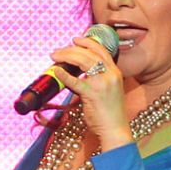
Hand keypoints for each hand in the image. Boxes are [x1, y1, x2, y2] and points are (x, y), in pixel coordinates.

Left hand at [51, 36, 132, 150]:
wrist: (115, 129)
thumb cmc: (110, 113)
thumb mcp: (108, 90)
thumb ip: (97, 80)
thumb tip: (77, 74)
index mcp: (115, 72)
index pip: (101, 50)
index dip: (87, 42)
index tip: (75, 39)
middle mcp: (111, 74)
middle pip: (89, 53)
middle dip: (71, 49)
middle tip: (58, 51)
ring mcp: (102, 83)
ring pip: (83, 61)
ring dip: (66, 56)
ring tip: (55, 56)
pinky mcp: (93, 94)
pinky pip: (75, 81)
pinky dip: (64, 74)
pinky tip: (57, 71)